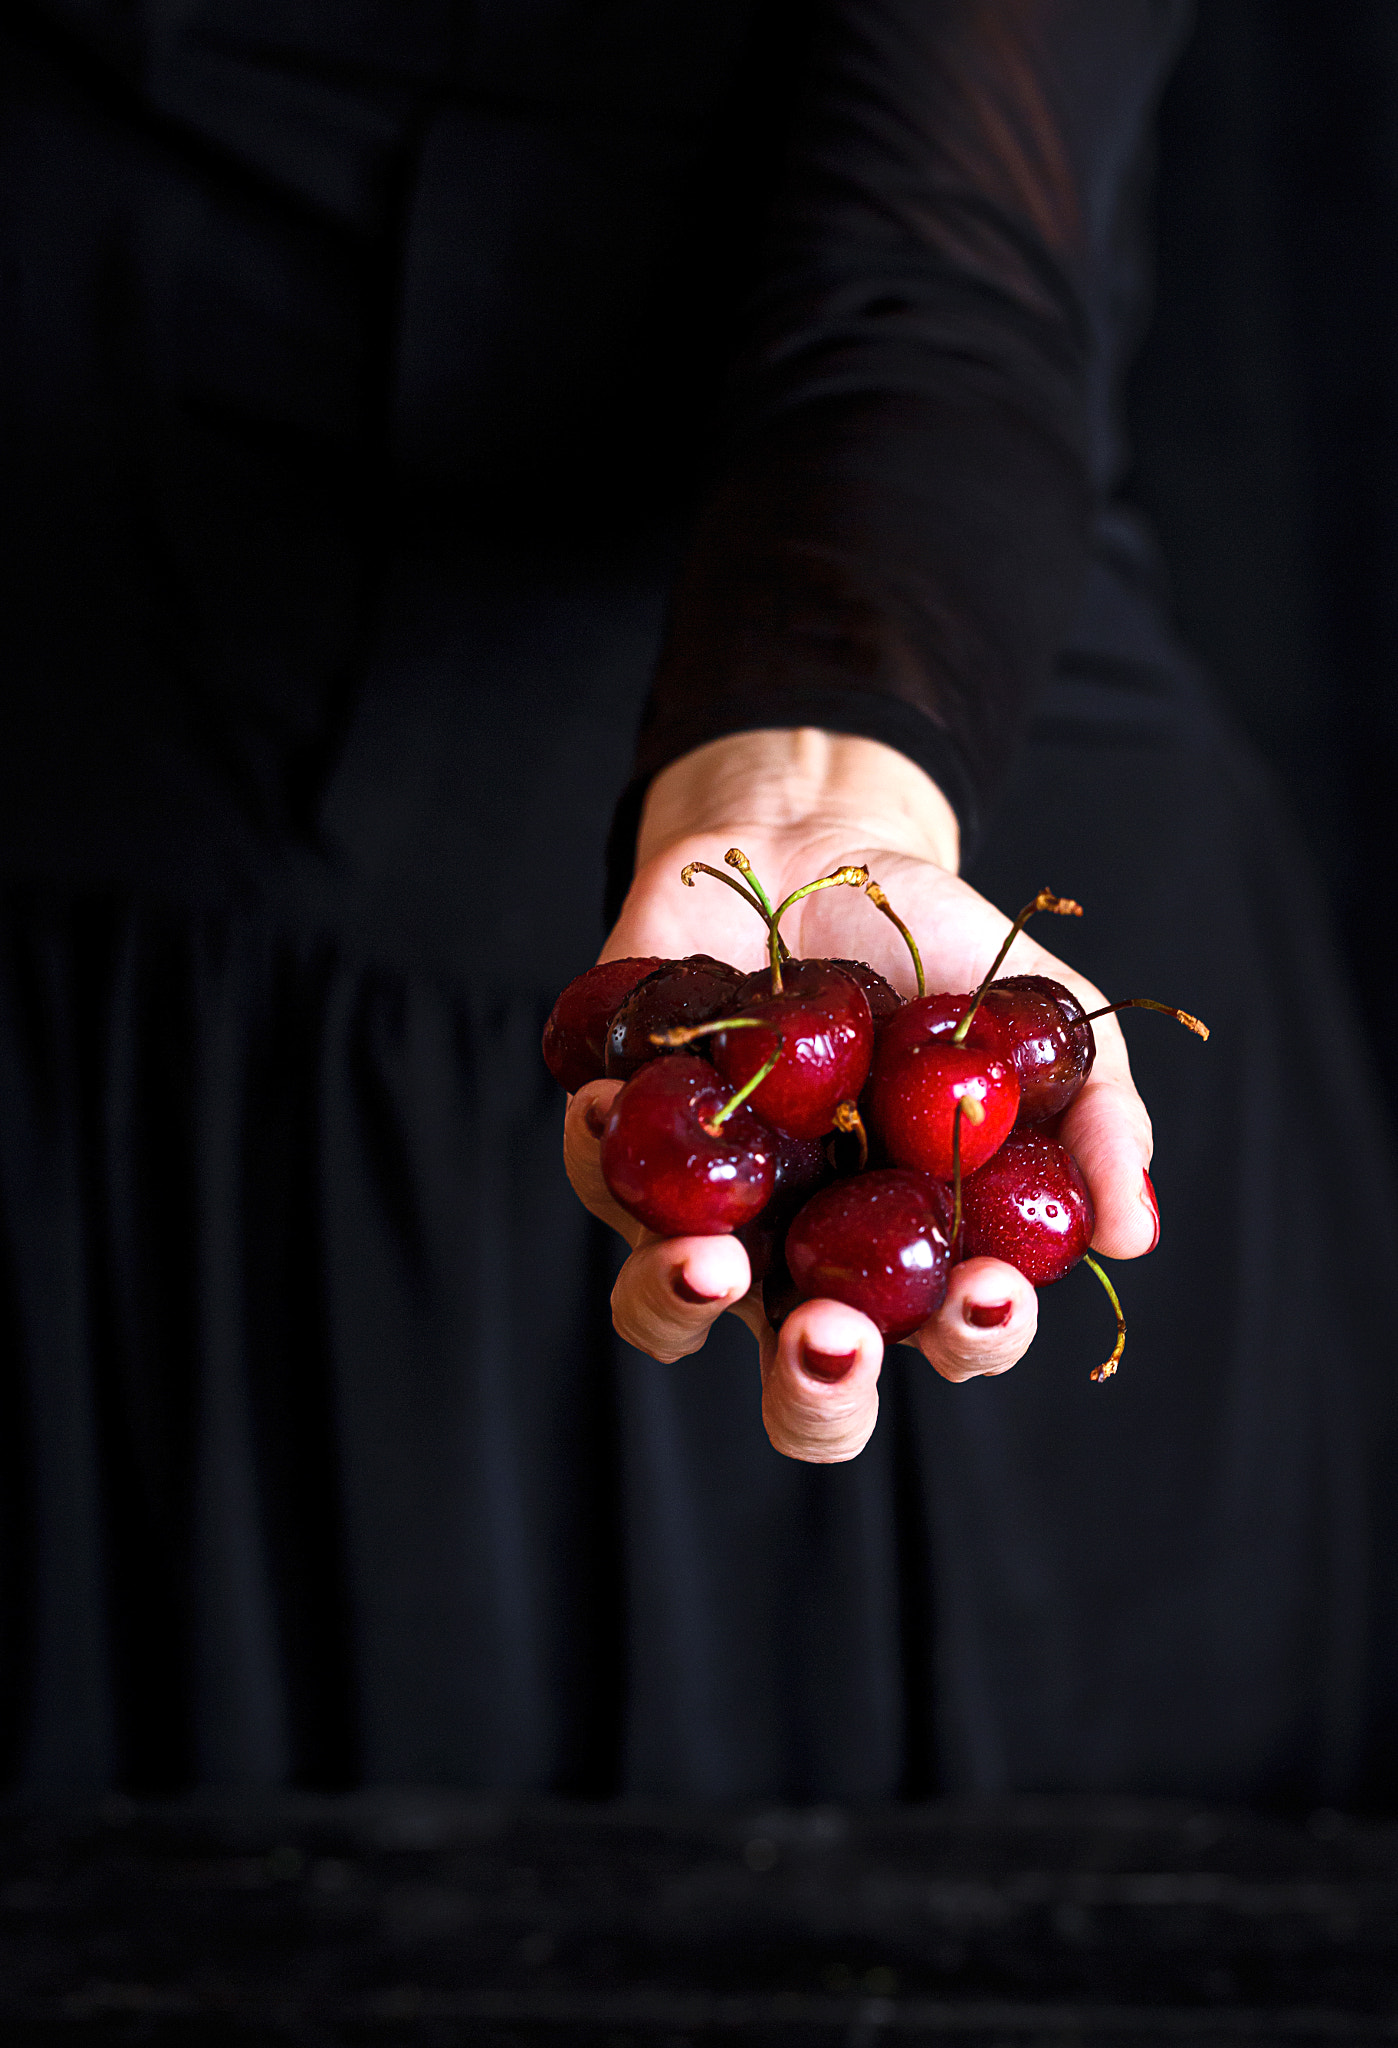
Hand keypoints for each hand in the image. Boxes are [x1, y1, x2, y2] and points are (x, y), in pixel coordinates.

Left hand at [565, 730, 1155, 1462]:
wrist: (814, 852)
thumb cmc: (936, 959)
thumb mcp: (1038, 1018)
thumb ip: (1097, 1117)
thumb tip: (1134, 1232)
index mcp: (915, 1251)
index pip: (953, 1338)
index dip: (972, 1337)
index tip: (988, 1286)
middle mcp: (805, 1261)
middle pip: (804, 1391)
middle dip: (819, 1389)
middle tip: (835, 1338)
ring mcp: (705, 1215)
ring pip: (665, 1316)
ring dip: (680, 1306)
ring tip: (710, 1263)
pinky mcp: (619, 1151)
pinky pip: (597, 1181)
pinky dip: (599, 1156)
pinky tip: (607, 1107)